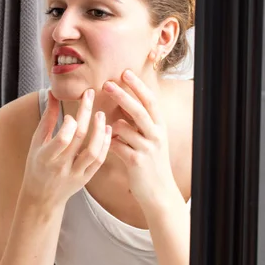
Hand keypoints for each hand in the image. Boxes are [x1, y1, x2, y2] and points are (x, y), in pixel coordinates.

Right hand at [22, 89, 111, 207]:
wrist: (42, 197)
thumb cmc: (36, 165)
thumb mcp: (36, 142)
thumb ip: (47, 118)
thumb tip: (53, 93)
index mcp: (46, 157)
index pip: (62, 139)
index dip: (69, 123)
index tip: (70, 113)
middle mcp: (61, 166)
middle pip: (79, 139)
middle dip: (86, 114)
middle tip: (90, 95)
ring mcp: (75, 174)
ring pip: (93, 152)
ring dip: (99, 131)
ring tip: (101, 114)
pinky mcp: (86, 179)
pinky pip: (99, 161)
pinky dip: (104, 144)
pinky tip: (106, 130)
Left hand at [103, 69, 181, 212]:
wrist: (158, 191)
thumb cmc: (150, 161)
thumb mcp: (150, 138)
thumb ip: (139, 121)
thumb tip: (124, 100)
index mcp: (159, 126)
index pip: (150, 101)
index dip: (138, 86)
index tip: (125, 72)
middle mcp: (156, 134)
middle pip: (138, 110)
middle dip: (122, 95)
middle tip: (107, 83)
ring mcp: (147, 148)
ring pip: (125, 127)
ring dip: (111, 125)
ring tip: (105, 127)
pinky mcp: (137, 161)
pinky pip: (117, 145)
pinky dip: (108, 142)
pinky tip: (105, 144)